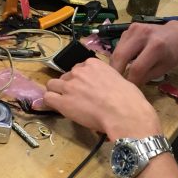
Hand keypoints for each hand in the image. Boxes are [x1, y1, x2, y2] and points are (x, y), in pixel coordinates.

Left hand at [42, 58, 160, 140]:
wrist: (124, 113)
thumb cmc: (129, 99)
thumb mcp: (120, 80)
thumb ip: (107, 79)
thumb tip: (107, 88)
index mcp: (94, 64)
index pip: (79, 68)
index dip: (81, 79)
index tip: (86, 88)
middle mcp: (79, 72)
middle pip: (65, 76)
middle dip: (69, 86)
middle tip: (78, 98)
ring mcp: (69, 86)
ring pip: (52, 85)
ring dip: (57, 92)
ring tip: (66, 103)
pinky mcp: (62, 102)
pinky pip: (48, 98)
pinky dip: (50, 103)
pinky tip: (57, 108)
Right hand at [110, 21, 177, 85]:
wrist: (176, 34)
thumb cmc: (171, 54)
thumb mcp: (163, 69)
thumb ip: (145, 77)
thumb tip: (129, 86)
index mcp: (156, 46)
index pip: (137, 68)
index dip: (130, 81)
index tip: (128, 90)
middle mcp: (143, 34)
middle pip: (121, 56)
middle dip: (115, 72)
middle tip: (114, 84)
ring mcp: (134, 28)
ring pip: (116, 50)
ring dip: (114, 64)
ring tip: (117, 75)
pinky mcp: (129, 28)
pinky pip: (119, 45)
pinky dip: (118, 56)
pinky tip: (122, 63)